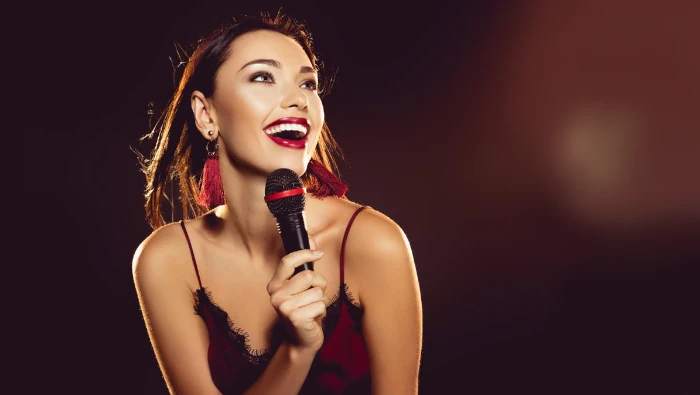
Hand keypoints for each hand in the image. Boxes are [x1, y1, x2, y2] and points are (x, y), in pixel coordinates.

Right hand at [266, 237, 328, 352]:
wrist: (301, 340)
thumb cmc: (304, 310)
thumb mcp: (302, 287)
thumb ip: (304, 265)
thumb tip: (311, 239)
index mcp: (275, 284)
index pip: (287, 261)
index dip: (304, 253)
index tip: (318, 253)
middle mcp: (275, 294)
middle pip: (308, 275)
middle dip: (319, 284)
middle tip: (314, 295)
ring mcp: (283, 306)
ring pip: (317, 291)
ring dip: (321, 300)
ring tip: (312, 308)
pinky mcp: (294, 317)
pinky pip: (320, 304)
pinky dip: (322, 311)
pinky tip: (313, 318)